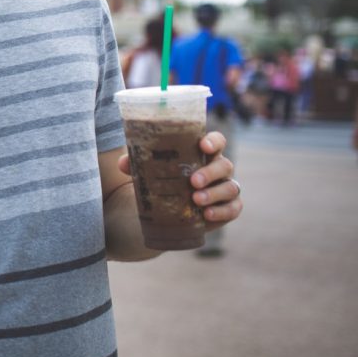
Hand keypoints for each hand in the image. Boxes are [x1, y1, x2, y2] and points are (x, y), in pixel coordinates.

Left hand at [114, 131, 241, 228]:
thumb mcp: (149, 172)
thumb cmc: (163, 183)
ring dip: (214, 193)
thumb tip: (124, 163)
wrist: (167, 213)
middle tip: (193, 181)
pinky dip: (222, 211)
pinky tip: (207, 215)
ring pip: (231, 187)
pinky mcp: (228, 208)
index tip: (203, 145)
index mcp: (203, 154)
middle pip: (224, 165)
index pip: (217, 141)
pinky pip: (234, 208)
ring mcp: (225, 189)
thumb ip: (137, 164)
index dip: (214, 141)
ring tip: (196, 200)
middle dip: (210, 172)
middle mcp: (218, 169)